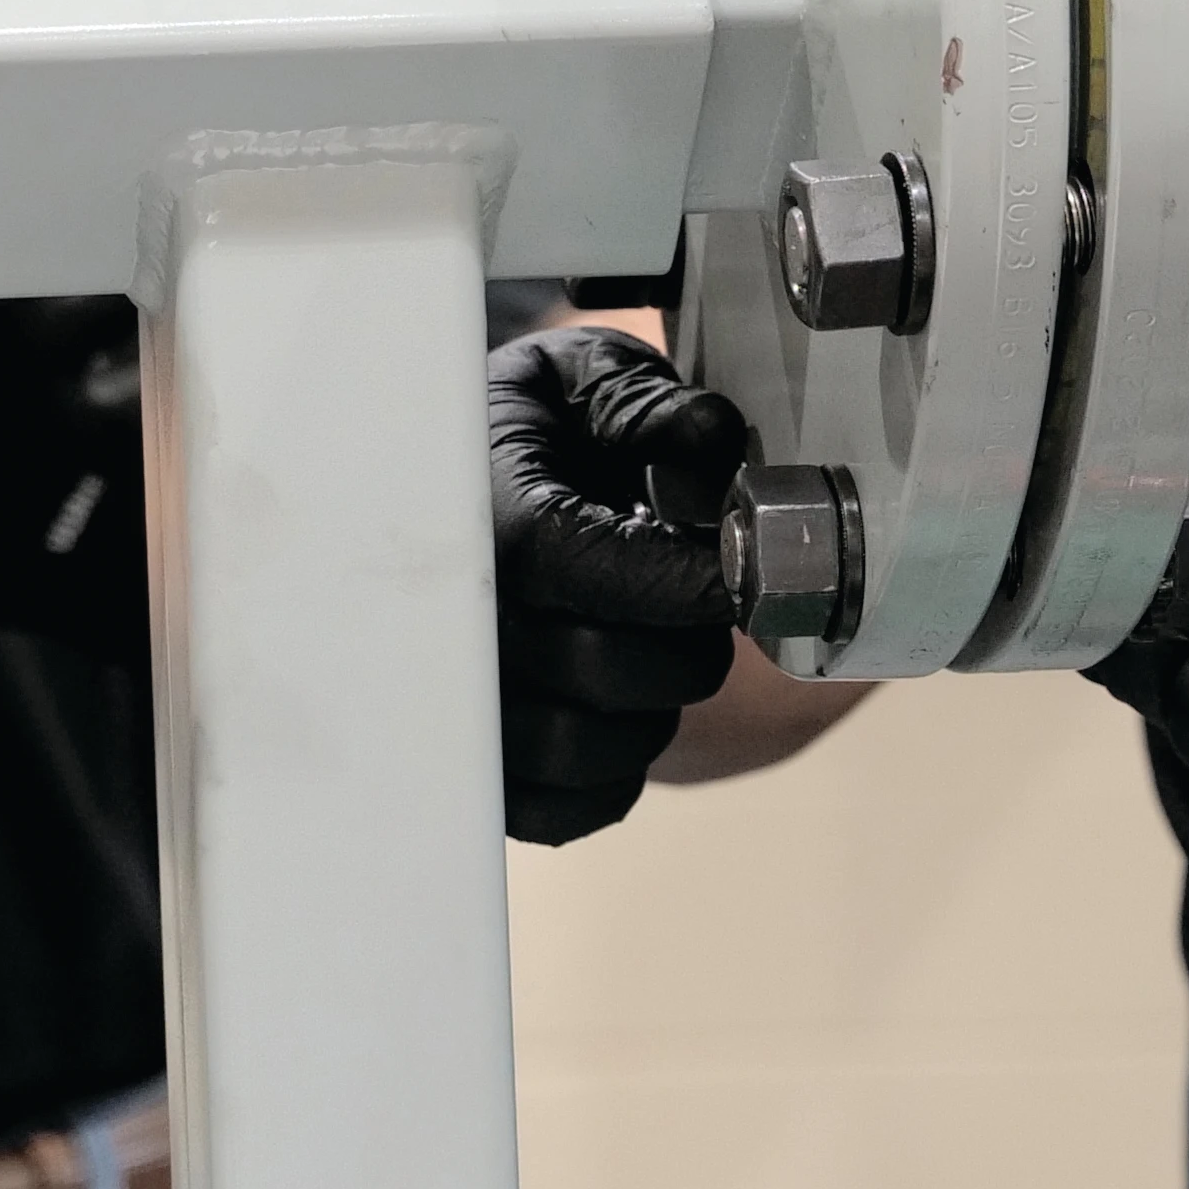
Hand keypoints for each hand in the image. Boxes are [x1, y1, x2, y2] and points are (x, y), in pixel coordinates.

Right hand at [484, 326, 750, 843]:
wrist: (461, 482)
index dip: (677, 583)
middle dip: (683, 641)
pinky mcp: (477, 771)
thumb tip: (707, 441)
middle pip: (595, 665)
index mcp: (480, 515)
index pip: (582, 568)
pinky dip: (616, 773)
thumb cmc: (535, 432)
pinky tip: (619, 710)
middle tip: (695, 604)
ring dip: (651, 708)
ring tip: (648, 650)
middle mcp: (452, 620)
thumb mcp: (581, 379)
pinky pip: (566, 809)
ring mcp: (456, 705)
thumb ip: (645, 403)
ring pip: (583, 745)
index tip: (737, 575)